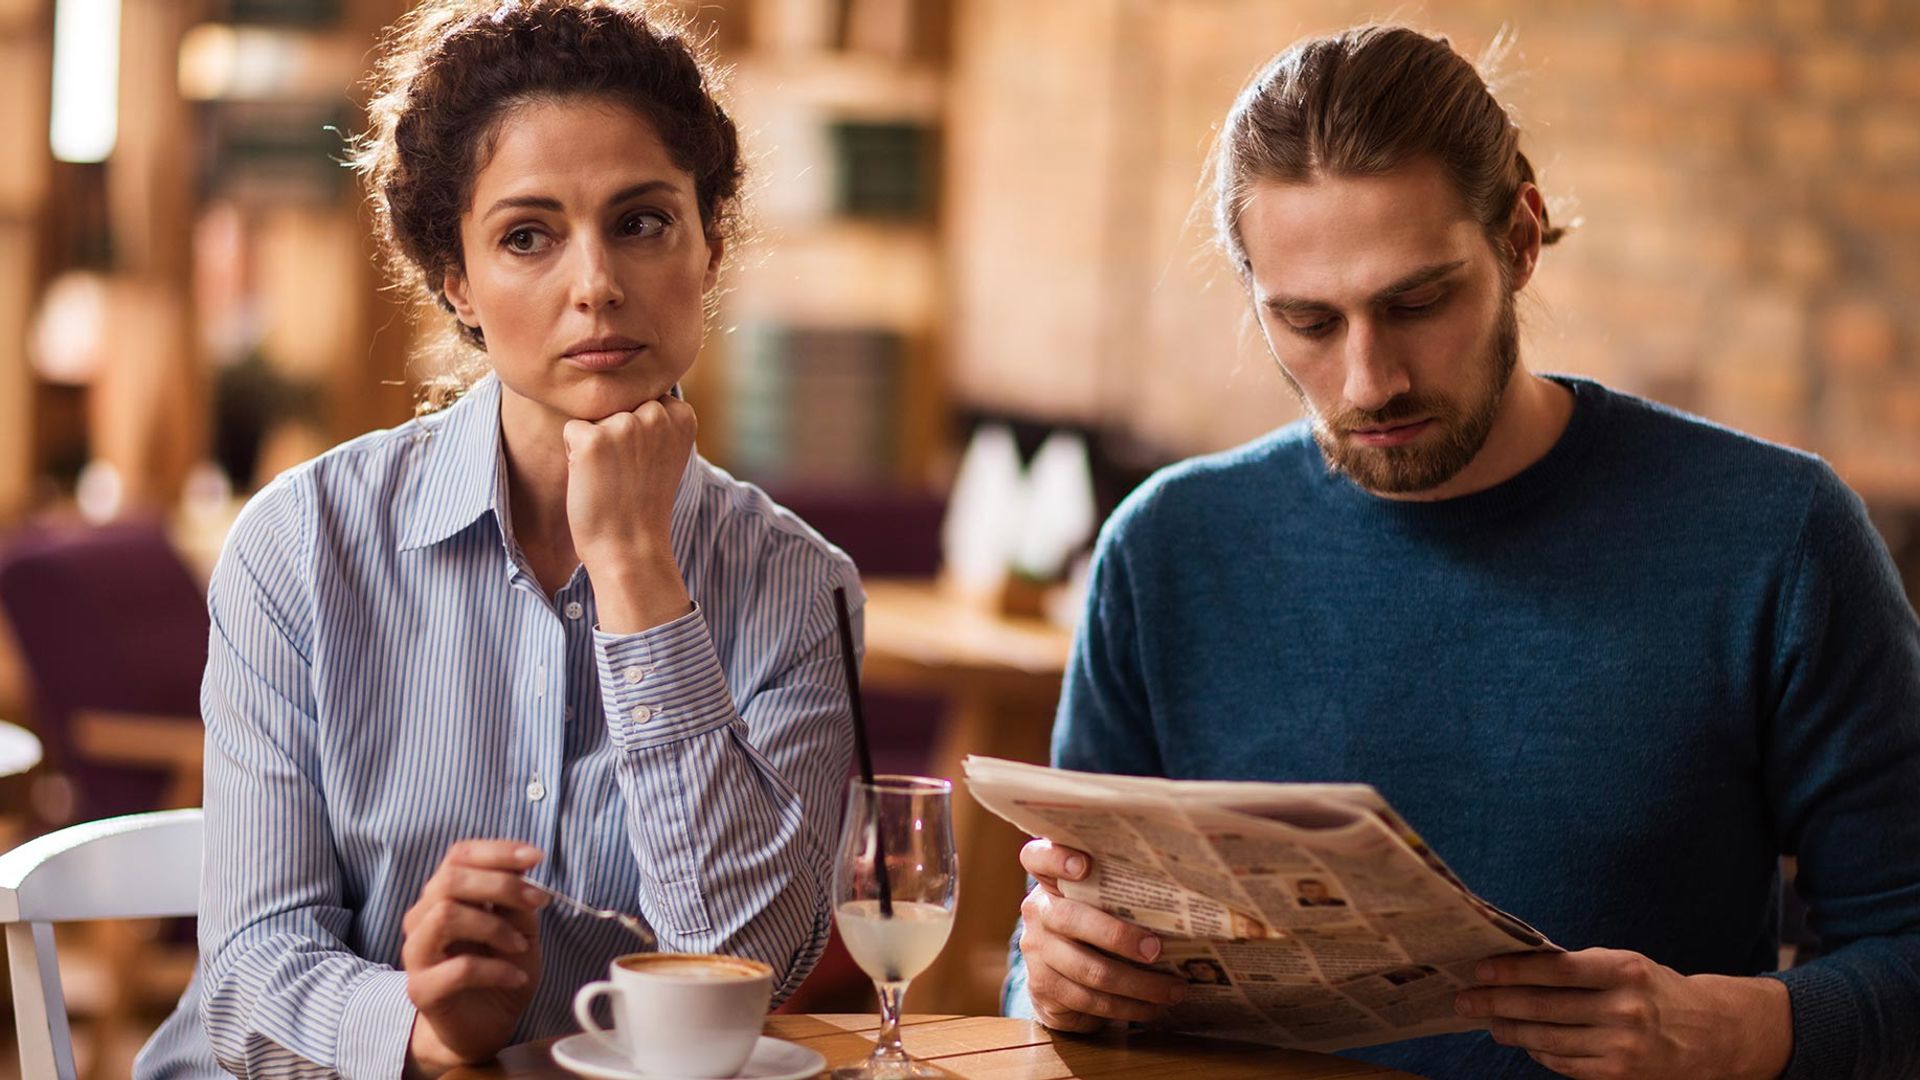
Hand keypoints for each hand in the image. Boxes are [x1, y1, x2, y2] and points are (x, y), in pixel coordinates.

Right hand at [401, 841, 549, 1075]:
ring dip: (495, 926)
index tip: (535, 857)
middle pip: (451, 880)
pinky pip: (458, 968)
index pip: (459, 856)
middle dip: (502, 885)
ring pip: (445, 915)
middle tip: (539, 901)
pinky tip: (517, 977)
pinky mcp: (421, 990)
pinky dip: (496, 969)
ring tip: (521, 946)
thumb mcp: (520, 928)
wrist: (482, 1026)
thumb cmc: (499, 970)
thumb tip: (524, 868)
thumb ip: (516, 899)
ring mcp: (417, 954)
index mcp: (444, 896)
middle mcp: (423, 919)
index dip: (497, 851)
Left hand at [562, 394, 696, 631]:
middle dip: (615, 431)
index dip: (639, 430)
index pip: (644, 396)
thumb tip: (629, 388)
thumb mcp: (667, 452)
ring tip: (612, 477)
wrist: (631, 547)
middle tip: (628, 473)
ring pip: (595, 416)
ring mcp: (624, 425)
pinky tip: (594, 479)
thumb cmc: (645, 502)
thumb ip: (658, 418)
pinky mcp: (592, 439)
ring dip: (596, 443)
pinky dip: (574, 454)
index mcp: (682, 414)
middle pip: (618, 403)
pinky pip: (572, 430)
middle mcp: (657, 413)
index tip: (647, 462)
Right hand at [1017, 839, 1186, 1032]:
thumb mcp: (1100, 905)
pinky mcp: (1044, 989)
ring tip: (1173, 989)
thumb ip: (1118, 895)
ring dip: (1138, 984)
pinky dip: (1128, 1007)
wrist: (1059, 982)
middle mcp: (1038, 913)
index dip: (1056, 858)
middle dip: (1119, 936)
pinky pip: (1090, 1001)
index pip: (1038, 858)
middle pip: (1072, 919)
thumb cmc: (1095, 931)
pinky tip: (1154, 1007)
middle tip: (1156, 949)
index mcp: (1051, 883)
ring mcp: (1037, 953)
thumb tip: (1182, 901)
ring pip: (1089, 970)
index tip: (1085, 865)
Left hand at [1455, 948, 1792, 1079]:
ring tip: (1488, 1021)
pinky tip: (1522, 1040)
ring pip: (1548, 1040)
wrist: (1710, 1034)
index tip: (1480, 969)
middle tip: (1465, 999)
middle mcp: (1624, 1009)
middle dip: (1497, 1003)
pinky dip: (1539, 1052)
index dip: (1513, 970)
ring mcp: (1622, 1047)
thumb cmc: (1654, 990)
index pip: (1556, 970)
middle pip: (1544, 1007)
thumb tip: (1514, 966)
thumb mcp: (1625, 966)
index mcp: (1624, 971)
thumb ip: (1578, 967)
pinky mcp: (1618, 1075)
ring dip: (1511, 1030)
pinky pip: (1564, 1064)